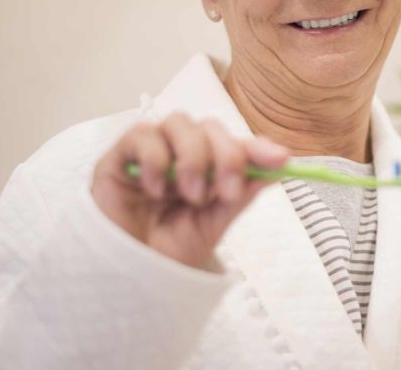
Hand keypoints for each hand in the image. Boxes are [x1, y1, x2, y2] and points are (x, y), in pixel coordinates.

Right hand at [90, 113, 288, 270]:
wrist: (126, 277)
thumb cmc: (167, 250)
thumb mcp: (213, 226)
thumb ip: (240, 197)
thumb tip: (277, 171)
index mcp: (207, 167)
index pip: (236, 143)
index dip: (259, 146)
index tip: (281, 159)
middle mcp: (180, 153)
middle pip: (210, 126)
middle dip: (226, 156)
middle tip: (227, 192)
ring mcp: (150, 151)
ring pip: (179, 123)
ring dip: (193, 157)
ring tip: (191, 195)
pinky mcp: (119, 156)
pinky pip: (142, 134)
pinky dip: (155, 159)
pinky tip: (155, 190)